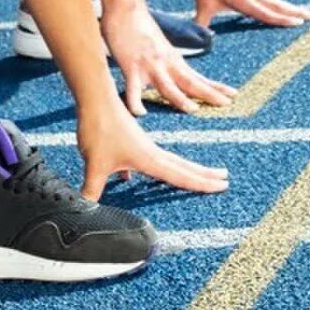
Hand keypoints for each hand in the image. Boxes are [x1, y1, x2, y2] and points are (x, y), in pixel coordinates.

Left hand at [78, 100, 229, 198]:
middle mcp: (151, 152)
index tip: (222, 186)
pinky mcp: (131, 141)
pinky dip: (152, 167)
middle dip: (204, 175)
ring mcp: (143, 145)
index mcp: (149, 159)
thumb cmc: (99, 128)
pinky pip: (150, 159)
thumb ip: (92, 190)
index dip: (202, 183)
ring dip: (186, 169)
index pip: (181, 175)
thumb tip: (85, 210)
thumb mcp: (94, 165)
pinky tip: (130, 176)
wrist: (95, 99)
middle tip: (225, 179)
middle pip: (184, 166)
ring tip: (199, 175)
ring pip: (170, 161)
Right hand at [103, 0, 236, 116]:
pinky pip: (133, 89)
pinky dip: (136, 102)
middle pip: (190, 83)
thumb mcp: (159, 46)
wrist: (125, 7)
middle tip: (226, 104)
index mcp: (173, 60)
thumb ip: (165, 61)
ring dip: (180, 99)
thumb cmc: (139, 26)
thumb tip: (172, 73)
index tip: (232, 95)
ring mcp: (149, 65)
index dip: (215, 87)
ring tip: (193, 110)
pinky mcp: (131, 66)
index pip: (198, 77)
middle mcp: (165, 63)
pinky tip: (140, 113)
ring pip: (167, 86)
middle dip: (209, 94)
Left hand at [194, 0, 309, 29]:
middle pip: (279, 5)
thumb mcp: (202, 3)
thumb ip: (201, 22)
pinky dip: (280, 6)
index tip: (298, 23)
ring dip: (292, 8)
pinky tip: (283, 10)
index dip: (282, 19)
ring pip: (276, 2)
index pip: (266, 13)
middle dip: (297, 12)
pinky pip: (269, 0)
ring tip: (308, 13)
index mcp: (244, 0)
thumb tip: (197, 39)